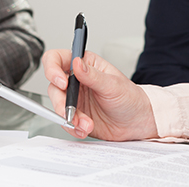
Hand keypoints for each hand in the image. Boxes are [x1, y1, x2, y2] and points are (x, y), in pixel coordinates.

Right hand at [42, 48, 157, 140]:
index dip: (52, 68)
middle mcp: (76, 80)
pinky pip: (65, 122)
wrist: (136, 122)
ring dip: (69, 118)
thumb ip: (93, 75)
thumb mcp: (112, 84)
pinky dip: (73, 128)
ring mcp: (74, 99)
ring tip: (86, 124)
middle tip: (71, 112)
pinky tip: (85, 129)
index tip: (60, 82)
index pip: (58, 59)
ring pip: (57, 106)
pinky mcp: (75, 115)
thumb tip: (76, 63)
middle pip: (54, 86)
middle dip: (61, 102)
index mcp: (85, 64)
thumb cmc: (129, 97)